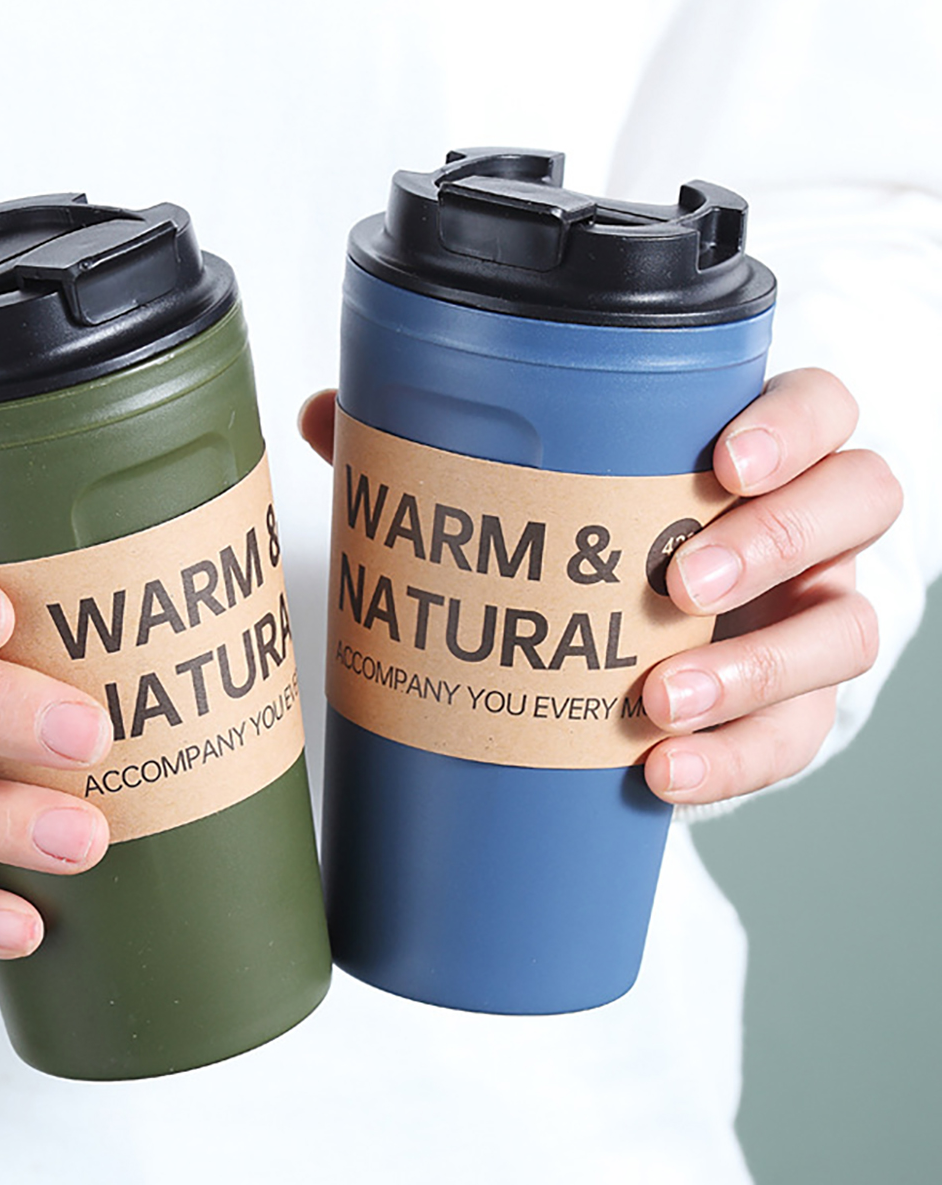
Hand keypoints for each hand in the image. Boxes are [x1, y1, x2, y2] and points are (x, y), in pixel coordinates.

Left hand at [298, 372, 902, 805]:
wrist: (649, 642)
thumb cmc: (604, 538)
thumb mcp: (539, 487)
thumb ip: (445, 443)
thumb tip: (327, 414)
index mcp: (760, 447)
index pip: (821, 407)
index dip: (793, 427)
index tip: (721, 461)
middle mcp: (811, 527)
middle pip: (857, 504)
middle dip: (774, 542)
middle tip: (673, 579)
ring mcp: (813, 618)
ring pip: (842, 631)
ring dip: (753, 669)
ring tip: (656, 700)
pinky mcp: (797, 709)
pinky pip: (798, 738)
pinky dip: (736, 761)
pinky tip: (665, 777)